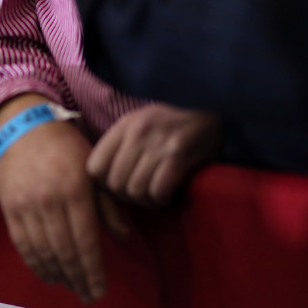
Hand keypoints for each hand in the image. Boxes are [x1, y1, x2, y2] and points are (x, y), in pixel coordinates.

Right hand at [0, 96, 106, 301]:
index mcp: (76, 191)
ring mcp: (26, 208)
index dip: (93, 270)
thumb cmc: (66, 147)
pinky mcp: (10, 210)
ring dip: (58, 276)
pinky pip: (23, 245)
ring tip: (71, 289)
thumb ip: (108, 204)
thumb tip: (124, 237)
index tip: (100, 291)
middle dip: (78, 279)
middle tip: (89, 297)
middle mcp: (50, 203)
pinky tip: (48, 275)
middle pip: (65, 252)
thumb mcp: (94, 169)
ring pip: (43, 252)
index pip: (86, 241)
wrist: (22, 128)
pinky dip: (36, 264)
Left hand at [87, 103, 220, 206]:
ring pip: (135, 190)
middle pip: (115, 183)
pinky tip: (170, 198)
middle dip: (127, 198)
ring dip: (146, 202)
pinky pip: (158, 191)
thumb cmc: (175, 123)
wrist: (214, 105)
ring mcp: (157, 142)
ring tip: (157, 198)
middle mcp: (137, 132)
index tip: (119, 188)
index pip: (94, 167)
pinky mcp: (178, 154)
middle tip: (142, 198)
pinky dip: (162, 201)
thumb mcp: (141, 125)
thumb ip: (120, 148)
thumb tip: (102, 184)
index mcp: (124, 125)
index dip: (103, 185)